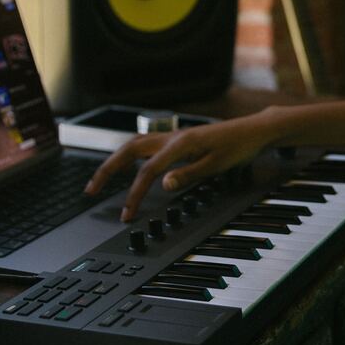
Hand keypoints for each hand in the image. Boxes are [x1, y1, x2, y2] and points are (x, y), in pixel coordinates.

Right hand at [84, 111, 279, 221]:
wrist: (254, 130)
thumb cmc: (239, 147)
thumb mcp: (216, 165)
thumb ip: (188, 175)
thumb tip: (162, 185)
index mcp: (180, 144)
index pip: (148, 171)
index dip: (134, 194)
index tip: (127, 214)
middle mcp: (172, 137)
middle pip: (129, 150)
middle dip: (107, 170)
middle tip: (90, 190)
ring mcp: (174, 136)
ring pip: (135, 145)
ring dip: (115, 161)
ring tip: (101, 180)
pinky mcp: (178, 139)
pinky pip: (146, 145)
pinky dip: (130, 156)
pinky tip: (128, 167)